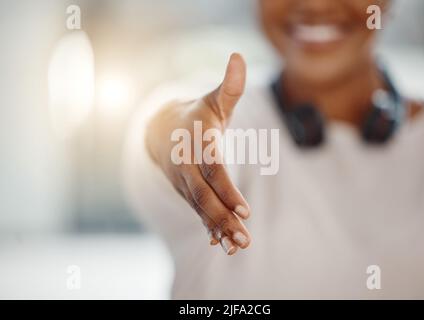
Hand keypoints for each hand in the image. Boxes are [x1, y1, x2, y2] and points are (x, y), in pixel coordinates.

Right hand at [146, 53, 250, 254]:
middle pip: (205, 196)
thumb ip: (230, 86)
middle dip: (224, 218)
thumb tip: (239, 57)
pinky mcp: (187, 192)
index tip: (245, 210)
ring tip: (238, 247)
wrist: (163, 132)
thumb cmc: (197, 116)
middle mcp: (187, 167)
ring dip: (219, 228)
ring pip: (202, 209)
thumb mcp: (213, 100)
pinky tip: (223, 245)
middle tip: (245, 239)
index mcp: (197, 144)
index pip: (213, 170)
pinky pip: (199, 212)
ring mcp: (185, 183)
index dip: (227, 190)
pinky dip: (210, 229)